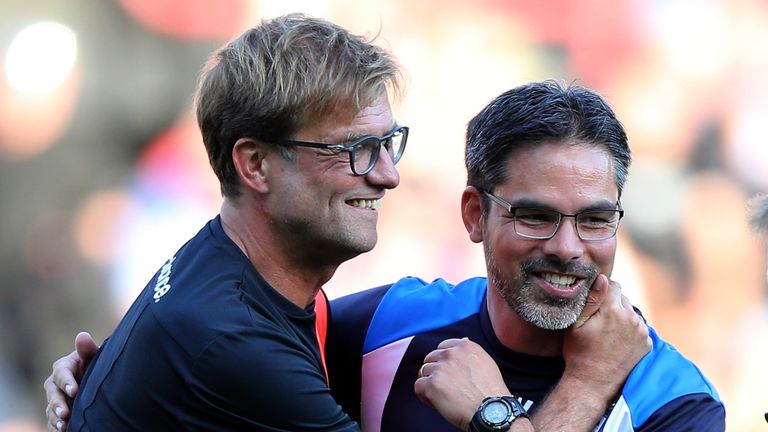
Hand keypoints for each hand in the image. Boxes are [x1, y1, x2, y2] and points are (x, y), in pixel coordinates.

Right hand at [43, 332, 98, 431]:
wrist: (97, 380)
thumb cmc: (96, 365)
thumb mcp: (94, 357)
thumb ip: (88, 349)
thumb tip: (82, 336)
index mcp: (63, 367)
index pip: (61, 373)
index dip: (67, 382)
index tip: (74, 391)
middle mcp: (55, 383)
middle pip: (53, 393)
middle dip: (58, 404)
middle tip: (66, 413)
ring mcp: (55, 398)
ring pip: (51, 409)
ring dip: (57, 418)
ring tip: (64, 426)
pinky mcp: (56, 411)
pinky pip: (52, 420)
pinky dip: (56, 426)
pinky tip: (64, 430)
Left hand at [413, 338, 510, 430]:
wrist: (491, 412)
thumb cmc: (490, 392)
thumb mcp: (485, 362)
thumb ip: (468, 354)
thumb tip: (460, 345)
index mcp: (465, 346)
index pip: (443, 347)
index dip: (443, 361)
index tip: (448, 372)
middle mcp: (451, 354)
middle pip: (431, 358)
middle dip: (435, 371)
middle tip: (446, 386)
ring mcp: (441, 368)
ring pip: (424, 372)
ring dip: (430, 384)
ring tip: (443, 397)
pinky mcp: (432, 384)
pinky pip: (418, 386)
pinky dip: (424, 396)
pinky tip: (436, 403)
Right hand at [563, 274, 651, 399]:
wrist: (593, 383)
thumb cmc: (579, 352)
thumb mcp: (576, 324)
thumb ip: (592, 298)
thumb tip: (602, 278)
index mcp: (614, 310)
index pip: (612, 285)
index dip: (601, 290)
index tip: (593, 302)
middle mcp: (632, 319)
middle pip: (622, 298)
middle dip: (611, 304)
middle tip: (597, 320)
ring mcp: (642, 332)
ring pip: (630, 312)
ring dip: (621, 316)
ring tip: (606, 332)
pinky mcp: (647, 343)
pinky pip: (637, 327)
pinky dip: (629, 330)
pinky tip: (616, 341)